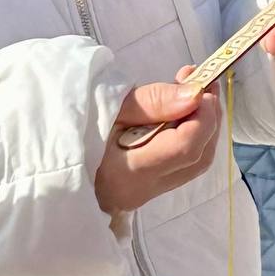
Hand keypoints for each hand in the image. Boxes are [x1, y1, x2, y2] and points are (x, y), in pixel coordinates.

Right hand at [94, 80, 221, 214]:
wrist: (65, 159)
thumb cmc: (81, 126)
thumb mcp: (111, 106)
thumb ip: (154, 101)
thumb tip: (196, 95)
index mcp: (127, 170)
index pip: (184, 147)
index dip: (201, 115)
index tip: (198, 84)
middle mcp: (145, 188)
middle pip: (199, 156)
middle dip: (209, 117)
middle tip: (203, 83)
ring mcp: (153, 192)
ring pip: (200, 162)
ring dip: (206, 125)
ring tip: (196, 94)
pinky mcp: (158, 186)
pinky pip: (191, 163)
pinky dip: (198, 135)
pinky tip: (187, 113)